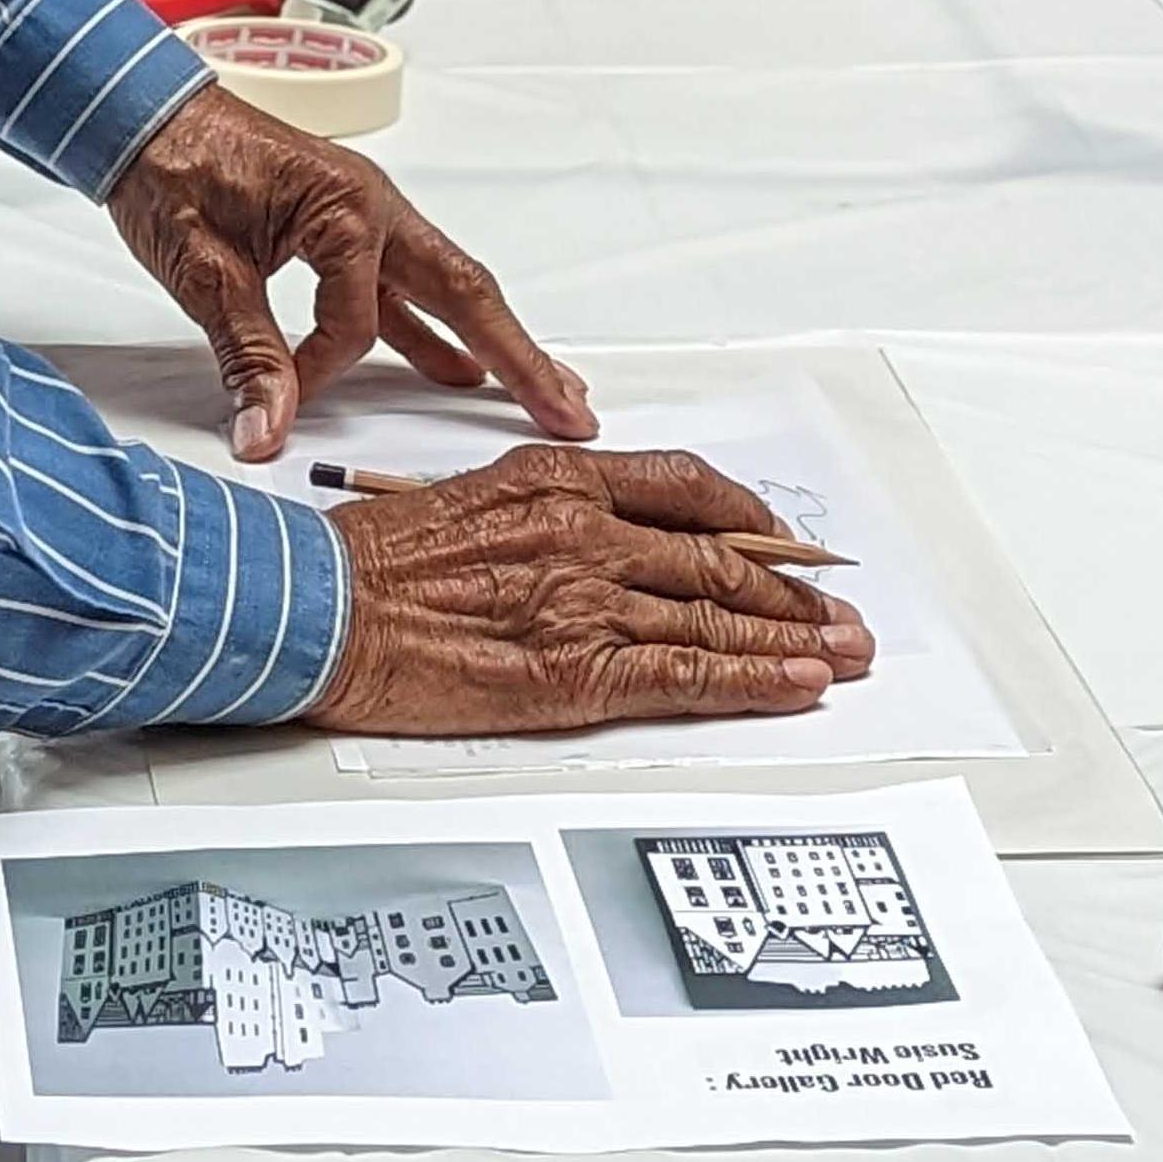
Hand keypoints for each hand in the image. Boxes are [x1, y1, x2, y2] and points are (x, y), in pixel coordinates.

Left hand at [105, 83, 594, 460]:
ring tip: (539, 391)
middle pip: (463, 291)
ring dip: (490, 341)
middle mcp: (369, 204)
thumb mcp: (202, 267)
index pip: (359, 320)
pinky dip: (427, 327)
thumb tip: (267, 428)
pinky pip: (399, 284)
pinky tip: (448, 365)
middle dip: (519, 356)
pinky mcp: (340, 225)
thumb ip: (245, 353)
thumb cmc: (167, 164)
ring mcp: (361, 213)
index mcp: (344, 207)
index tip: (280, 395)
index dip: (320, 369)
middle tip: (571, 410)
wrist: (136, 111)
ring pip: (442, 287)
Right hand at [306, 444, 875, 737]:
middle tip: (840, 610)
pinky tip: (797, 683)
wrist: (318, 608)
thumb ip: (544, 511)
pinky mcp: (576, 671)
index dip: (752, 520)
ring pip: (718, 616)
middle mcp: (583, 529)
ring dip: (794, 638)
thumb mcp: (470, 499)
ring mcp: (585, 599)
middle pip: (718, 556)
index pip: (685, 487)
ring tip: (844, 652)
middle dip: (793, 590)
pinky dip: (753, 679)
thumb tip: (596, 532)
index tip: (787, 544)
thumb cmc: (371, 561)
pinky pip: (687, 672)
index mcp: (556, 477)